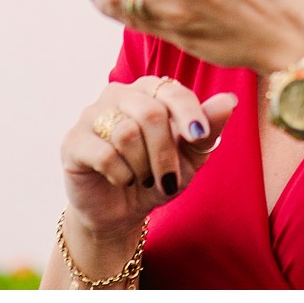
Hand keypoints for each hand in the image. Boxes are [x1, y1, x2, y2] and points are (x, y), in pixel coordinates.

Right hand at [60, 75, 237, 237]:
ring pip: (126, 133)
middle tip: (168, 179)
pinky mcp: (73, 141)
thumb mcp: (190, 157)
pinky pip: (103, 154)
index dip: (189, 112)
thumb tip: (230, 100)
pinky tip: (121, 180)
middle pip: (150, 112)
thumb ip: (207, 128)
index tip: (199, 135)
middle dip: (165, 153)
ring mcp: (92, 115)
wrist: (121, 211)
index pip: (172, 90)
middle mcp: (118, 95)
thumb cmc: (158, 176)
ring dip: (142, 166)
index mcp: (148, 91)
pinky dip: (121, 175)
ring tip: (142, 178)